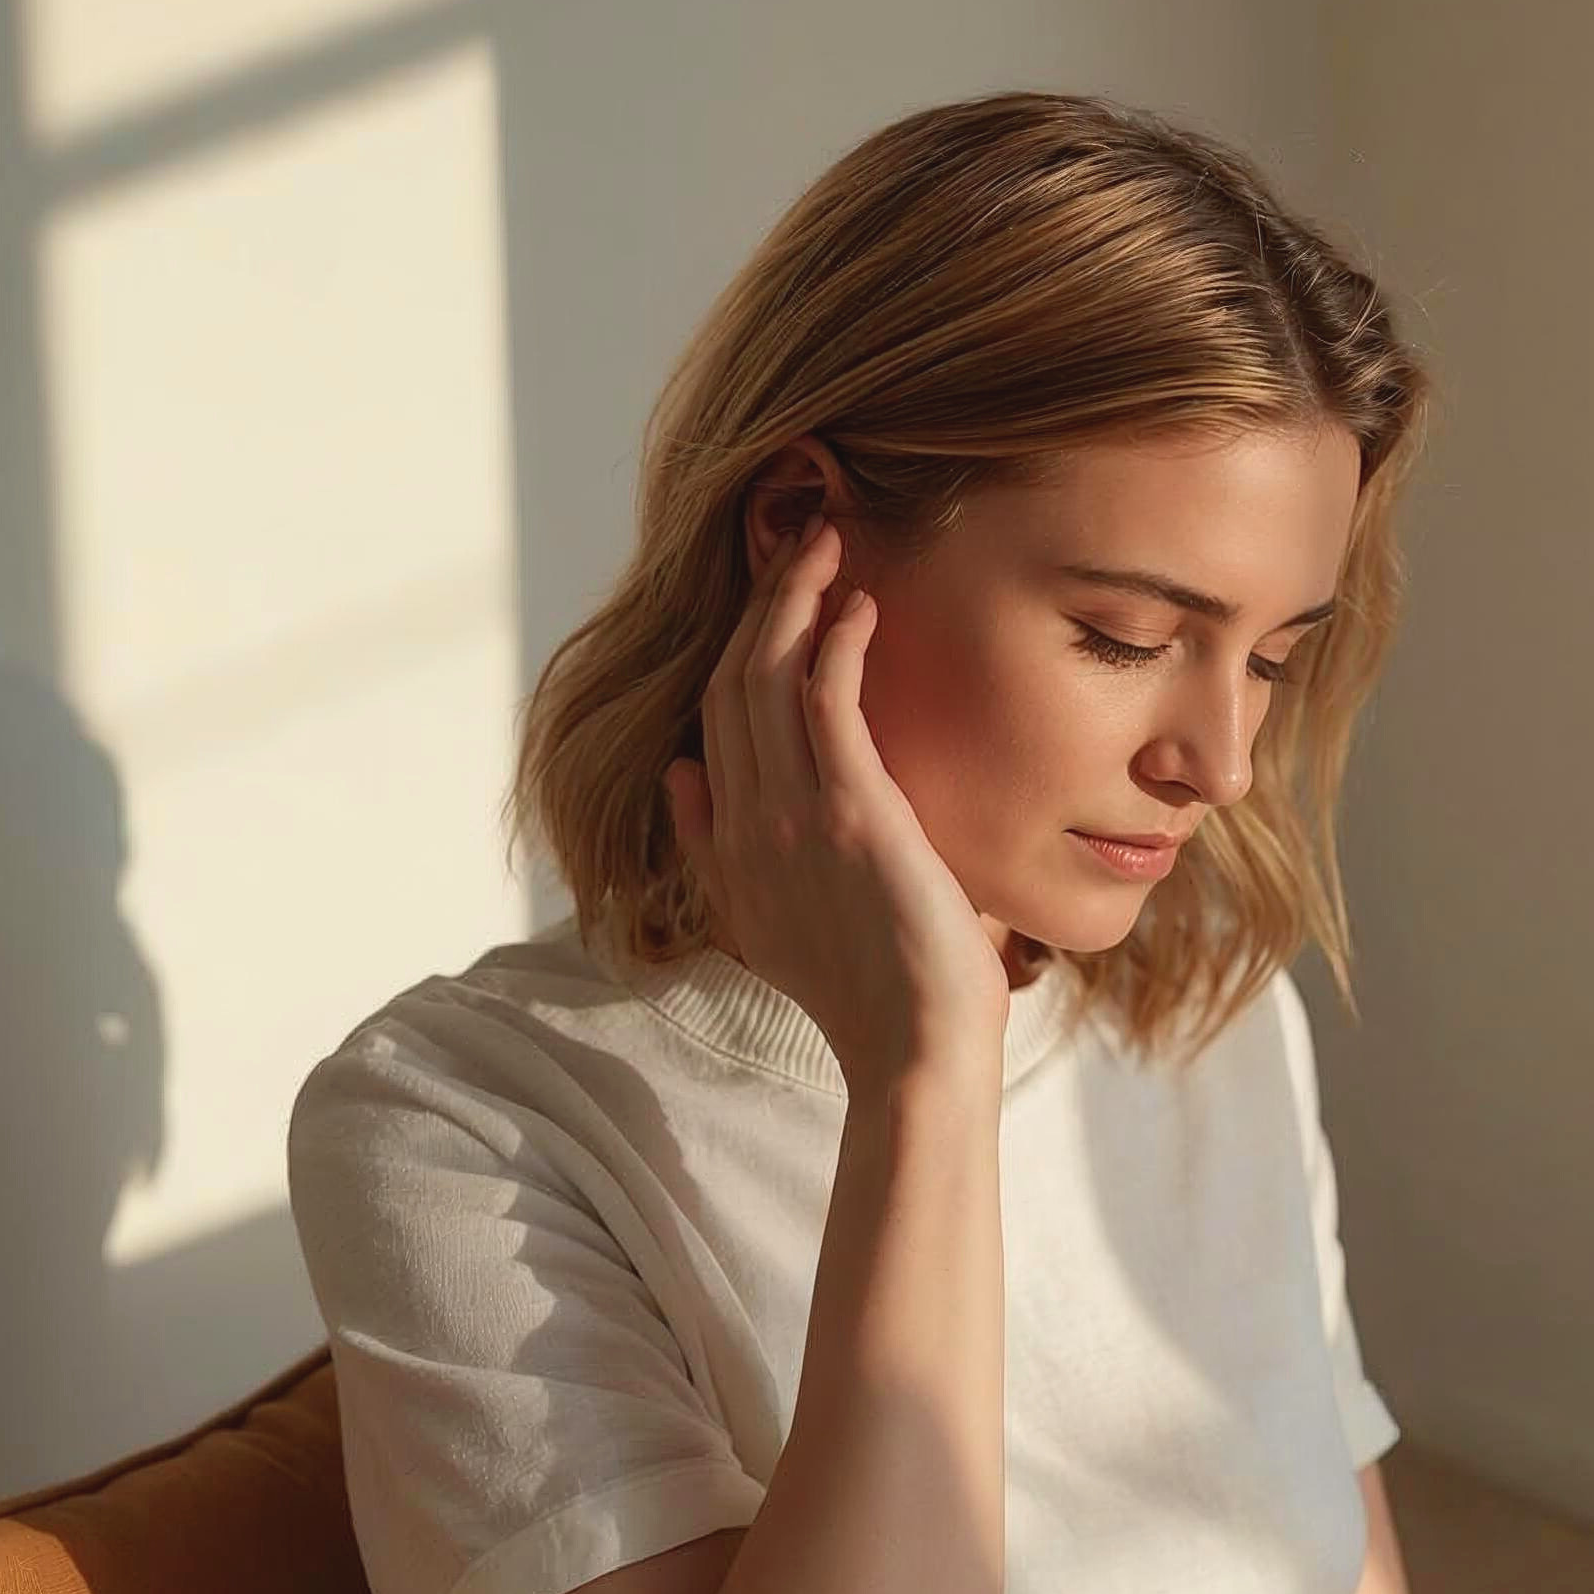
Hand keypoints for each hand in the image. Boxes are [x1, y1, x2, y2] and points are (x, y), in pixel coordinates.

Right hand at [663, 515, 1010, 1090]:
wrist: (912, 1054)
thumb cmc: (870, 995)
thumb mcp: (768, 923)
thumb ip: (716, 848)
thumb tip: (681, 771)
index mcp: (729, 847)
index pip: (714, 717)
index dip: (736, 643)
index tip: (769, 593)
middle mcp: (748, 823)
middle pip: (732, 679)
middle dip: (759, 600)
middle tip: (795, 539)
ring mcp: (794, 816)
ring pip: (768, 677)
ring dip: (792, 598)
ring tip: (822, 541)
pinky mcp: (853, 812)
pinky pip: (827, 699)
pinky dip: (835, 641)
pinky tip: (857, 604)